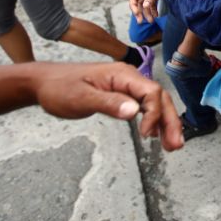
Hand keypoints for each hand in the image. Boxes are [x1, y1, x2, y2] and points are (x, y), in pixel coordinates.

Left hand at [30, 62, 183, 150]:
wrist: (43, 83)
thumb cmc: (59, 88)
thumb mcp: (82, 98)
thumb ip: (109, 103)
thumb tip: (135, 111)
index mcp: (122, 75)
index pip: (152, 92)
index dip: (156, 113)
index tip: (147, 135)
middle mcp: (128, 78)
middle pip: (159, 98)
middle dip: (170, 121)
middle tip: (176, 145)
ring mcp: (125, 86)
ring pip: (154, 104)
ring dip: (165, 123)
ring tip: (173, 145)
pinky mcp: (120, 95)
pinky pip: (143, 106)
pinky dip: (153, 121)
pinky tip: (156, 135)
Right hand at [129, 0, 173, 23]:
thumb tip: (145, 7)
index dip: (133, 7)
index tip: (137, 14)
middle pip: (138, 3)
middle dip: (140, 12)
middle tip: (141, 22)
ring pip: (146, 5)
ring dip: (147, 13)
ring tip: (152, 21)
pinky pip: (152, 4)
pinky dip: (153, 10)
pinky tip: (156, 15)